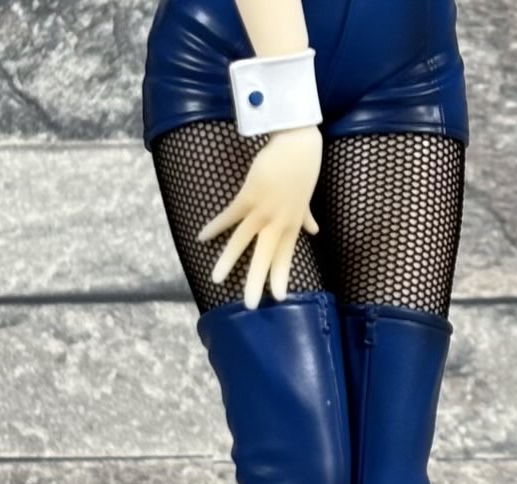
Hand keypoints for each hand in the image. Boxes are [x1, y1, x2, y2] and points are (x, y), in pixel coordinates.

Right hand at [197, 124, 323, 307]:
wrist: (299, 144)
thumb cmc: (303, 166)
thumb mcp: (306, 198)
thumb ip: (307, 217)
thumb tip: (315, 231)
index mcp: (292, 224)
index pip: (286, 256)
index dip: (281, 276)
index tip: (278, 297)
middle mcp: (279, 222)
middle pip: (265, 257)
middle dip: (256, 281)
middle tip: (249, 306)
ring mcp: (264, 210)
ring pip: (243, 242)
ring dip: (228, 261)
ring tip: (215, 279)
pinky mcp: (250, 196)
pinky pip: (230, 216)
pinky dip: (215, 226)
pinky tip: (201, 237)